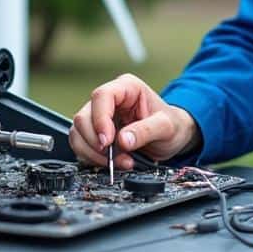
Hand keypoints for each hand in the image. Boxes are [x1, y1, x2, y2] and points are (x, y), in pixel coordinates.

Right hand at [68, 73, 198, 170]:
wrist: (173, 137)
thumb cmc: (171, 125)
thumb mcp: (166, 127)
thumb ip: (145, 131)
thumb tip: (123, 140)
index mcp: (126, 88)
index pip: (102, 96)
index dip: (100, 119)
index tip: (107, 141)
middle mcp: (109, 100)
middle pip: (84, 117)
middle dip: (96, 142)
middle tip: (113, 157)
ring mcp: (99, 117)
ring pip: (78, 133)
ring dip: (93, 153)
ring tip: (119, 162)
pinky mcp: (96, 134)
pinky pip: (82, 146)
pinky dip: (93, 159)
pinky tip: (112, 163)